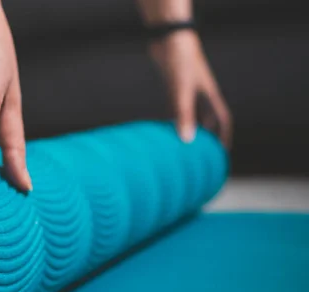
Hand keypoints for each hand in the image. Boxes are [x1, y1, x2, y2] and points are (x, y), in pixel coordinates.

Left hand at [150, 30, 232, 146]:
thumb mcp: (182, 92)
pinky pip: (175, 109)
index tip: (220, 155)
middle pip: (206, 121)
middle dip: (204, 138)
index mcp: (209, 96)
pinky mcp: (172, 88)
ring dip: (187, 130)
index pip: (222, 121)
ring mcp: (186, 91)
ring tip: (181, 149)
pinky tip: (163, 131)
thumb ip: (184, 115)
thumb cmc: (180, 62)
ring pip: (190, 116)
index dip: (222, 137)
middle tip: (198, 157)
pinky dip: (171, 120)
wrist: (168, 40)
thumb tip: (186, 141)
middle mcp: (200, 95)